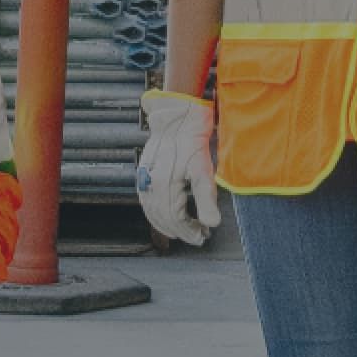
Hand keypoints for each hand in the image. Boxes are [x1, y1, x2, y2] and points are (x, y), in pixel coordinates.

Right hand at [136, 92, 224, 244]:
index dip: (189, 231)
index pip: (176, 219)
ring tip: (185, 231)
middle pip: (164, 219)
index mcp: (165, 185)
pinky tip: (168, 217)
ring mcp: (144, 180)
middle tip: (199, 236)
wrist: (176, 120)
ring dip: (168, 226)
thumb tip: (213, 224)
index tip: (203, 236)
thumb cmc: (192, 144)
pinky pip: (147, 202)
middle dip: (181, 231)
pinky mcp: (143, 175)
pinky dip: (157, 215)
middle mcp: (150, 185)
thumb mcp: (203, 171)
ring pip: (152, 213)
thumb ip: (206, 199)